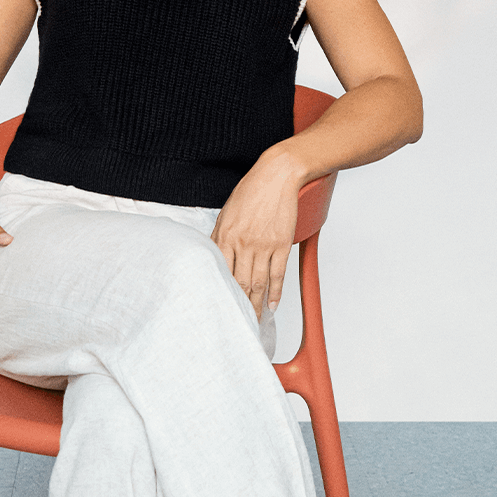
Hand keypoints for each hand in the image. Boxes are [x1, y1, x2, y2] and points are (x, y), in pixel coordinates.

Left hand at [210, 151, 302, 319]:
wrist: (278, 175)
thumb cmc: (251, 190)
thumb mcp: (226, 213)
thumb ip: (220, 237)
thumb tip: (215, 258)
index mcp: (226, 236)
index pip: (221, 272)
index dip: (221, 293)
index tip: (220, 306)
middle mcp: (244, 243)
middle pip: (240, 283)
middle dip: (239, 306)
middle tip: (238, 322)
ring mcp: (264, 245)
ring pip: (258, 283)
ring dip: (256, 304)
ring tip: (255, 319)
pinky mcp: (282, 244)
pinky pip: (278, 274)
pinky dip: (276, 292)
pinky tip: (272, 304)